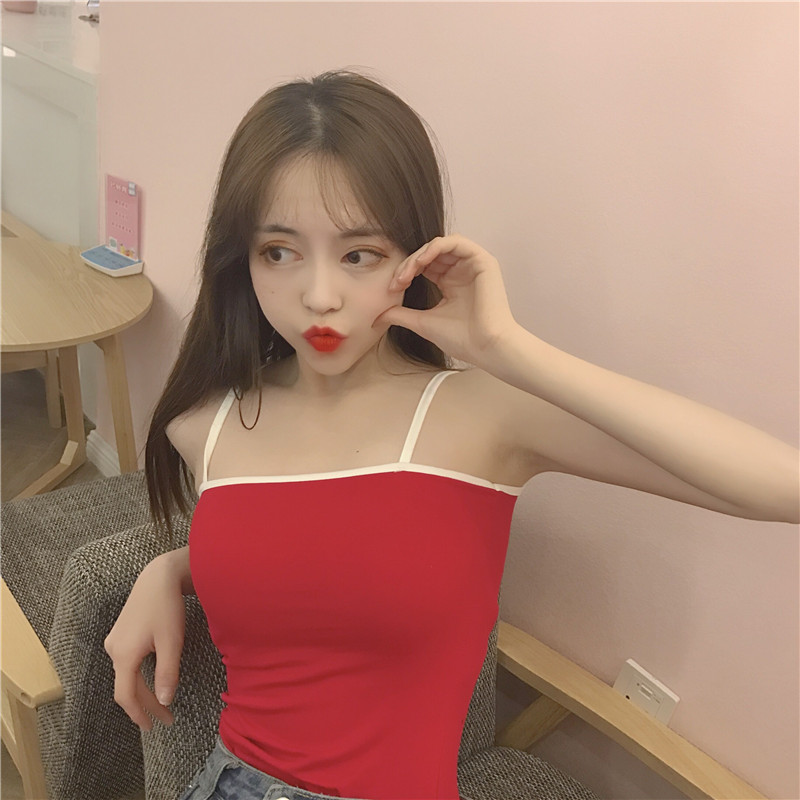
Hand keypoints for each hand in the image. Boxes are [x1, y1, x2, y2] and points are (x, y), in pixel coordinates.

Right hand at [104, 551, 185, 730]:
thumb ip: (167, 673)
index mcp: (123, 655)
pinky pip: (126, 662)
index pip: (126, 696)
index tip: (154, 727)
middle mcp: (113, 650)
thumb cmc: (166, 608)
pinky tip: (151, 679)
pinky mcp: (121, 633)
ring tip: (161, 703)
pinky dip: (138, 675)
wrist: (159, 577)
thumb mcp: (171, 642)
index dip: (139, 714)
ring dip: (142, 690)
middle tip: (166, 718)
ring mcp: (115, 640)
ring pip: (126, 674)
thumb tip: (165, 701)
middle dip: (146, 704)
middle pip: (127, 686)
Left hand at [374, 234, 518, 365]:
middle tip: (397, 281)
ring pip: (439, 246)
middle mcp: (461, 271)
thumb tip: (377, 316)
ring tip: (407, 272)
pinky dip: (436, 247)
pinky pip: (455, 242)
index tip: (392, 289)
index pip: (423, 266)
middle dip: (408, 264)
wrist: (485, 347)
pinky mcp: (482, 261)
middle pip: (428, 254)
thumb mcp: (422, 322)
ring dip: (419, 255)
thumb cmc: (461, 339)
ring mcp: (472, 265)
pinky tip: (422, 261)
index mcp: (450, 283)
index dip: (405, 272)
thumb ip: (400, 315)